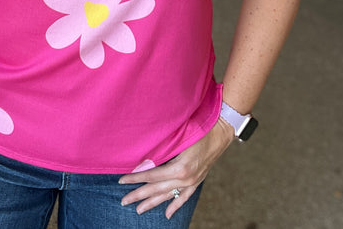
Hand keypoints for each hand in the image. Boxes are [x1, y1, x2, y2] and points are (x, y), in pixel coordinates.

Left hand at [119, 117, 233, 218]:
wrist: (220, 131)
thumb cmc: (198, 128)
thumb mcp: (178, 138)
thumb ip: (162, 150)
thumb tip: (144, 161)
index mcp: (180, 168)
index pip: (152, 176)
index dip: (136, 179)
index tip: (121, 181)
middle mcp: (185, 178)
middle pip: (157, 189)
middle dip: (139, 195)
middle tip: (124, 201)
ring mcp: (192, 181)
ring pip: (169, 196)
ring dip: (153, 203)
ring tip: (139, 210)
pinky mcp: (198, 181)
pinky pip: (185, 197)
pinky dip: (175, 205)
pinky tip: (167, 213)